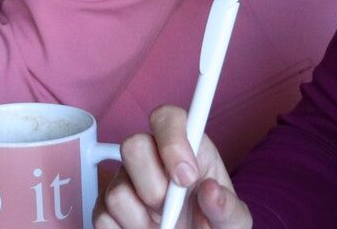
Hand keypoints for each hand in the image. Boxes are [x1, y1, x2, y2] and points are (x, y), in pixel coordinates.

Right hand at [96, 106, 250, 228]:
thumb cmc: (214, 225)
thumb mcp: (233, 220)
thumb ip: (227, 206)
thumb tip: (211, 190)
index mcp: (185, 148)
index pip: (166, 118)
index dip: (172, 142)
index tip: (187, 177)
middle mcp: (150, 158)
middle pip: (132, 145)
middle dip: (154, 187)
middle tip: (172, 211)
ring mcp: (124, 182)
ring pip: (116, 191)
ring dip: (142, 220)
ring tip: (164, 228)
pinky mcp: (106, 208)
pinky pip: (103, 218)